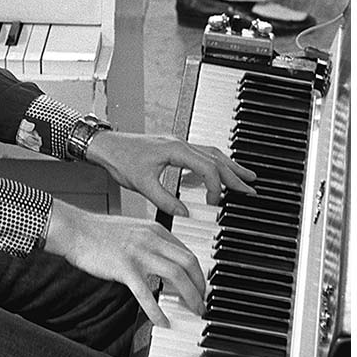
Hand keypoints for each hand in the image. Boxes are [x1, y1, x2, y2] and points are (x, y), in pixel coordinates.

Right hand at [45, 200, 203, 326]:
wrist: (75, 230)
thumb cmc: (98, 232)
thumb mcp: (132, 229)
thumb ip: (151, 242)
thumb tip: (165, 260)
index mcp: (154, 230)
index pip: (186, 251)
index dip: (198, 271)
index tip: (200, 285)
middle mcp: (151, 239)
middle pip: (188, 262)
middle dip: (201, 285)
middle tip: (203, 300)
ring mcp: (138, 253)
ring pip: (176, 275)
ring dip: (189, 296)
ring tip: (193, 310)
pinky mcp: (125, 268)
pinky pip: (146, 293)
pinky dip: (157, 310)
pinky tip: (163, 322)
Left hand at [85, 130, 255, 216]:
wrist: (105, 146)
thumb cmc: (120, 159)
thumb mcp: (142, 184)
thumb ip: (165, 200)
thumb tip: (185, 213)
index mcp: (176, 150)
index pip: (208, 168)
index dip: (215, 187)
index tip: (214, 204)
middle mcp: (180, 143)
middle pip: (216, 157)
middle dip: (235, 173)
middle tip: (251, 188)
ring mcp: (177, 144)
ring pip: (211, 153)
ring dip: (229, 165)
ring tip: (245, 177)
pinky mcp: (172, 148)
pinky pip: (201, 153)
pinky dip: (214, 162)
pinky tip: (217, 172)